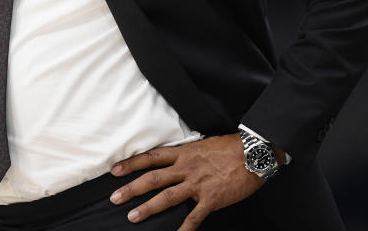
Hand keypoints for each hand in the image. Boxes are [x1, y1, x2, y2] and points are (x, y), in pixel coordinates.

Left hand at [108, 134, 264, 230]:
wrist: (253, 153)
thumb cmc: (230, 148)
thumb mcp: (202, 145)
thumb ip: (186, 155)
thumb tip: (174, 160)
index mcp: (183, 153)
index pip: (151, 158)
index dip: (131, 164)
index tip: (115, 171)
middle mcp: (186, 168)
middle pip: (153, 178)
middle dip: (131, 189)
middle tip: (114, 198)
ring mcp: (198, 184)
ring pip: (167, 197)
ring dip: (148, 207)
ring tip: (133, 217)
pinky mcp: (211, 198)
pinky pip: (194, 216)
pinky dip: (184, 228)